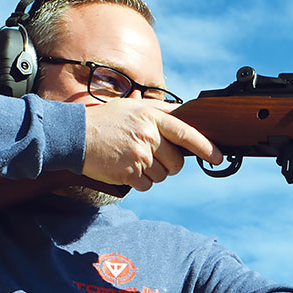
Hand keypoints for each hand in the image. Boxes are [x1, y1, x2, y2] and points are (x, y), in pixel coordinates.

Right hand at [82, 98, 221, 190]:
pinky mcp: (128, 173)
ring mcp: (138, 155)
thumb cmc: (106, 121)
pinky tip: (125, 168)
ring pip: (161, 176)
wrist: (74, 135)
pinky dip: (138, 181)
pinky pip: (146, 185)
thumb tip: (188, 115)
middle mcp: (148, 135)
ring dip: (151, 173)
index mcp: (152, 117)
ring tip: (132, 158)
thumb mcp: (135, 107)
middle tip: (149, 155)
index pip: (187, 134)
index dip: (206, 147)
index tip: (218, 158)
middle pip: (176, 163)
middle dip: (168, 164)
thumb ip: (162, 112)